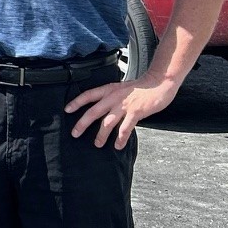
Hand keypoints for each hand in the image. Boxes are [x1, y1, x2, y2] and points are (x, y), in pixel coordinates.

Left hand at [65, 76, 179, 148]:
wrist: (160, 82)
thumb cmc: (141, 87)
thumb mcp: (121, 88)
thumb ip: (111, 97)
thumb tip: (102, 109)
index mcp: (109, 89)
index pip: (88, 95)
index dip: (77, 102)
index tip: (67, 110)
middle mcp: (114, 97)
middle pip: (93, 111)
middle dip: (82, 124)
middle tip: (75, 133)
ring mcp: (125, 105)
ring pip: (107, 122)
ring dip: (101, 135)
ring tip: (97, 144)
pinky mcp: (136, 112)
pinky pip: (125, 128)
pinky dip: (120, 138)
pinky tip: (117, 145)